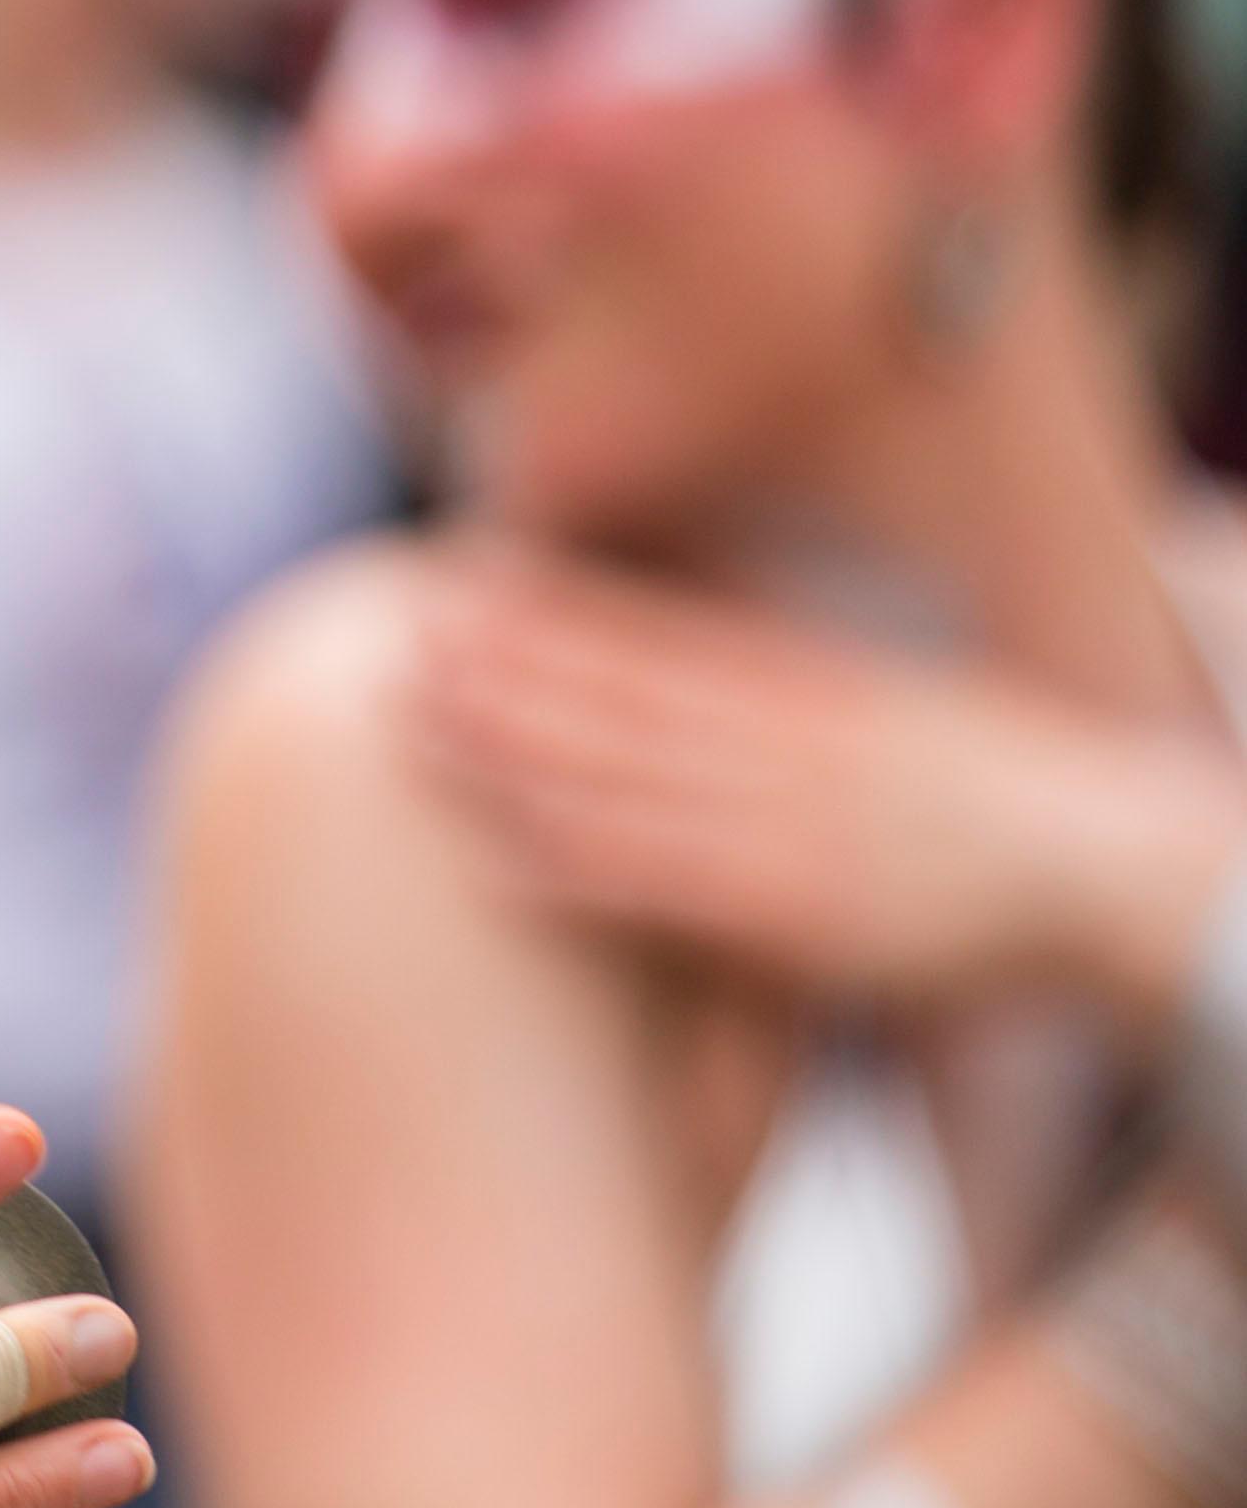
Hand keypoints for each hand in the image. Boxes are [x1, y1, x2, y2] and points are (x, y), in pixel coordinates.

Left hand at [410, 549, 1246, 1017]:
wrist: (1111, 874)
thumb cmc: (997, 809)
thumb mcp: (894, 713)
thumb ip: (790, 688)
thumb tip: (693, 663)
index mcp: (814, 692)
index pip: (662, 642)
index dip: (556, 615)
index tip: (465, 585)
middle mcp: (788, 748)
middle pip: (621, 702)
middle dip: (506, 673)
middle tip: (396, 642)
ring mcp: (789, 831)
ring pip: (623, 787)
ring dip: (511, 758)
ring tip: (411, 728)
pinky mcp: (797, 921)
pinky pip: (667, 897)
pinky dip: (575, 876)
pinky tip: (490, 861)